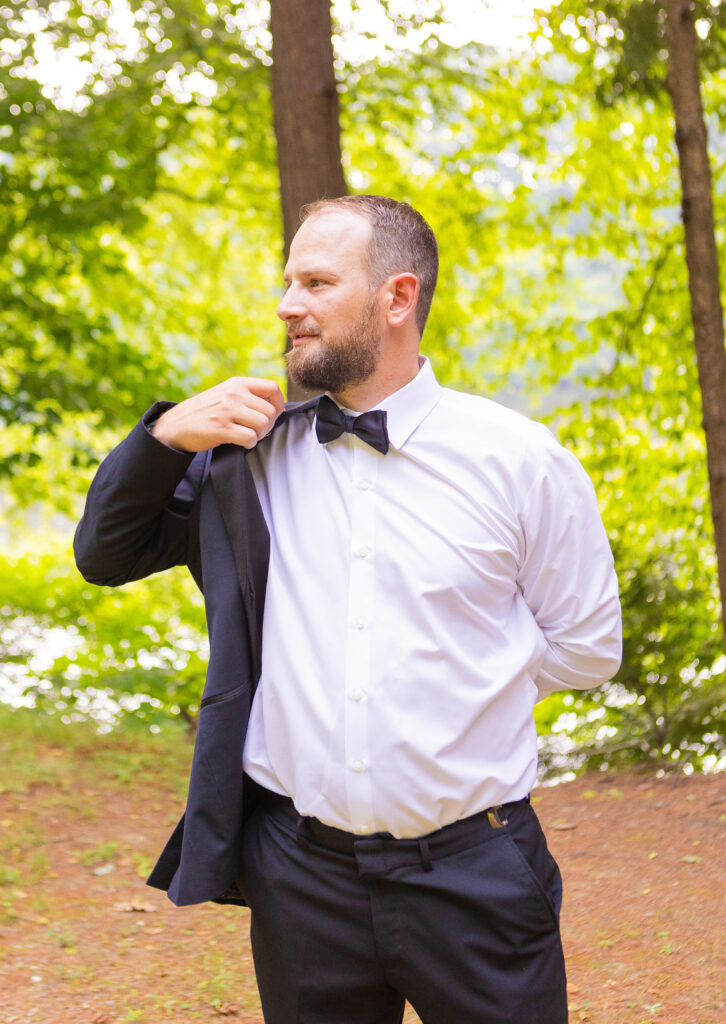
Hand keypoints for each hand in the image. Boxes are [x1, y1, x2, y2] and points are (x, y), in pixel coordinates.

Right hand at [151, 377, 284, 451]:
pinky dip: (249, 444)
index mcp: (237, 383)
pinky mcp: (222, 429)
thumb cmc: (206, 411)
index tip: (274, 414)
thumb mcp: (225, 393)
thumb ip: (247, 395)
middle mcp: (234, 394)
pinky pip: (250, 438)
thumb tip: (276, 407)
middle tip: (256, 430)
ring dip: (259, 435)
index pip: (272, 387)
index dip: (279, 403)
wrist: (176, 424)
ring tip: (248, 436)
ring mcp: (227, 411)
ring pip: (263, 424)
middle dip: (268, 425)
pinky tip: (240, 442)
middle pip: (270, 411)